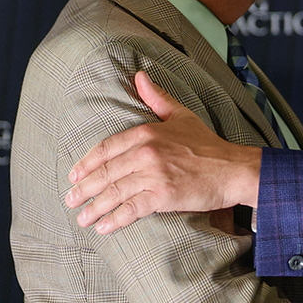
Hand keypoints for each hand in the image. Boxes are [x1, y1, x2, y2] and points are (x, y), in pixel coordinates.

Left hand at [65, 71, 262, 233]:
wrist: (233, 168)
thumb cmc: (207, 143)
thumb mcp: (180, 115)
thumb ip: (156, 97)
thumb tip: (139, 75)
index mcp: (146, 132)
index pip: (106, 148)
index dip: (87, 163)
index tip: (74, 175)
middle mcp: (146, 152)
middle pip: (106, 172)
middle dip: (84, 188)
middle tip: (70, 200)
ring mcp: (154, 174)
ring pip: (115, 192)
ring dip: (94, 208)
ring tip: (81, 219)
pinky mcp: (163, 195)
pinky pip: (132, 209)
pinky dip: (115, 220)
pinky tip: (103, 228)